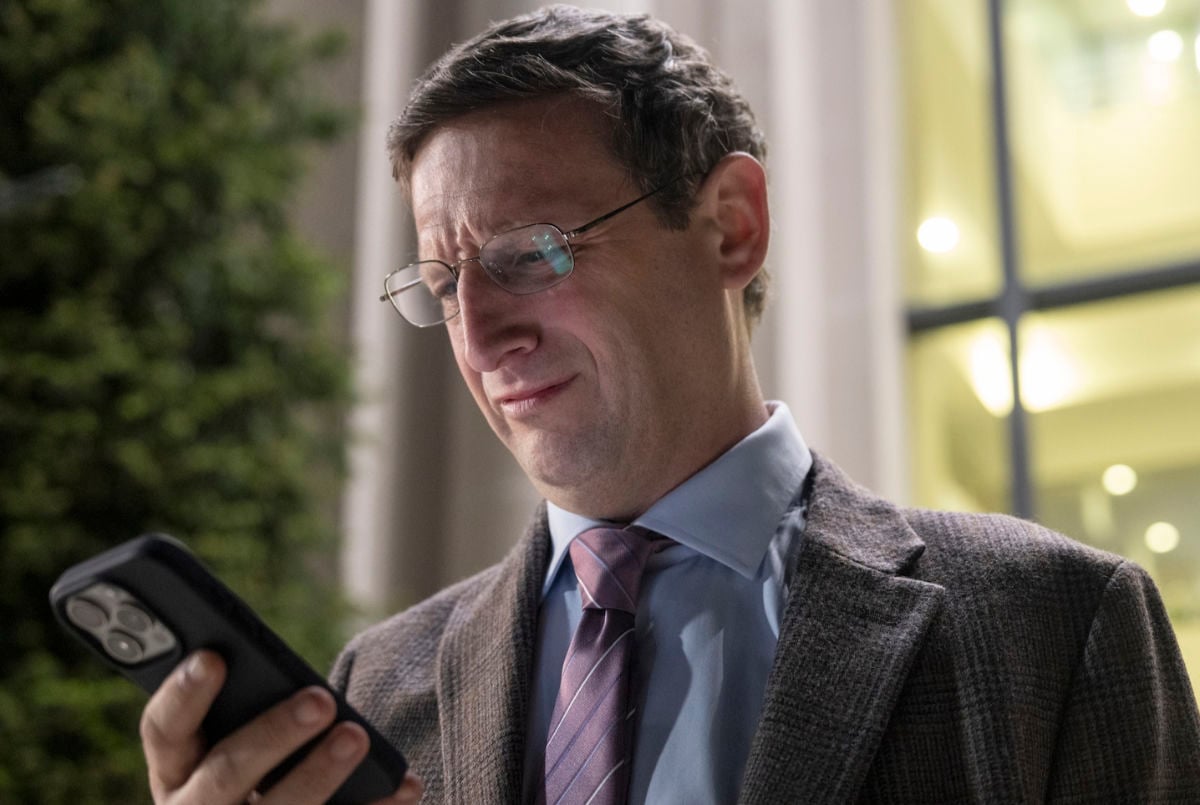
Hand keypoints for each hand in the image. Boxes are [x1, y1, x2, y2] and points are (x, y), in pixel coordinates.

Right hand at [140, 650, 422, 803]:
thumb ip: (246, 709)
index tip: (213, 657)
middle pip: (225, 774)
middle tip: (319, 701)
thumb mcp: (233, 739)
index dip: (184, 693)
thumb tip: (299, 680)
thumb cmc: (257, 765)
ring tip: (357, 738)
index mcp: (175, 768)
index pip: (164, 729)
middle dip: (272, 736)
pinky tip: (405, 788)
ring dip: (318, 776)